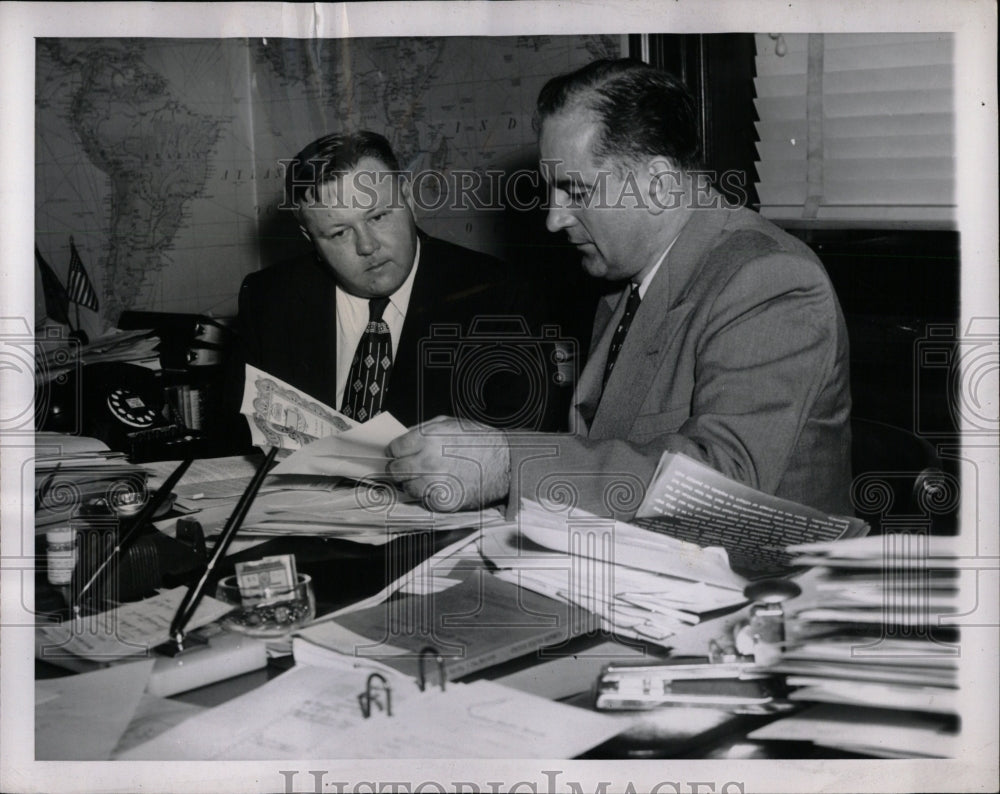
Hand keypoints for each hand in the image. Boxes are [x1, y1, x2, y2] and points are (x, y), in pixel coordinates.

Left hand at [385, 416, 510, 511]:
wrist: (505, 464)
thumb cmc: (481, 442)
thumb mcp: (450, 423)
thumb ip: (423, 430)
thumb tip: (403, 439)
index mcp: (428, 438)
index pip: (394, 449)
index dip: (396, 451)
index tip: (400, 454)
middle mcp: (428, 460)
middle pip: (395, 470)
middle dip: (400, 468)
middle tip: (410, 467)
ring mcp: (434, 483)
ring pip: (407, 487)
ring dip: (413, 483)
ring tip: (430, 476)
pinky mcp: (442, 501)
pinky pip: (423, 500)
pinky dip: (428, 495)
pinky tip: (441, 485)